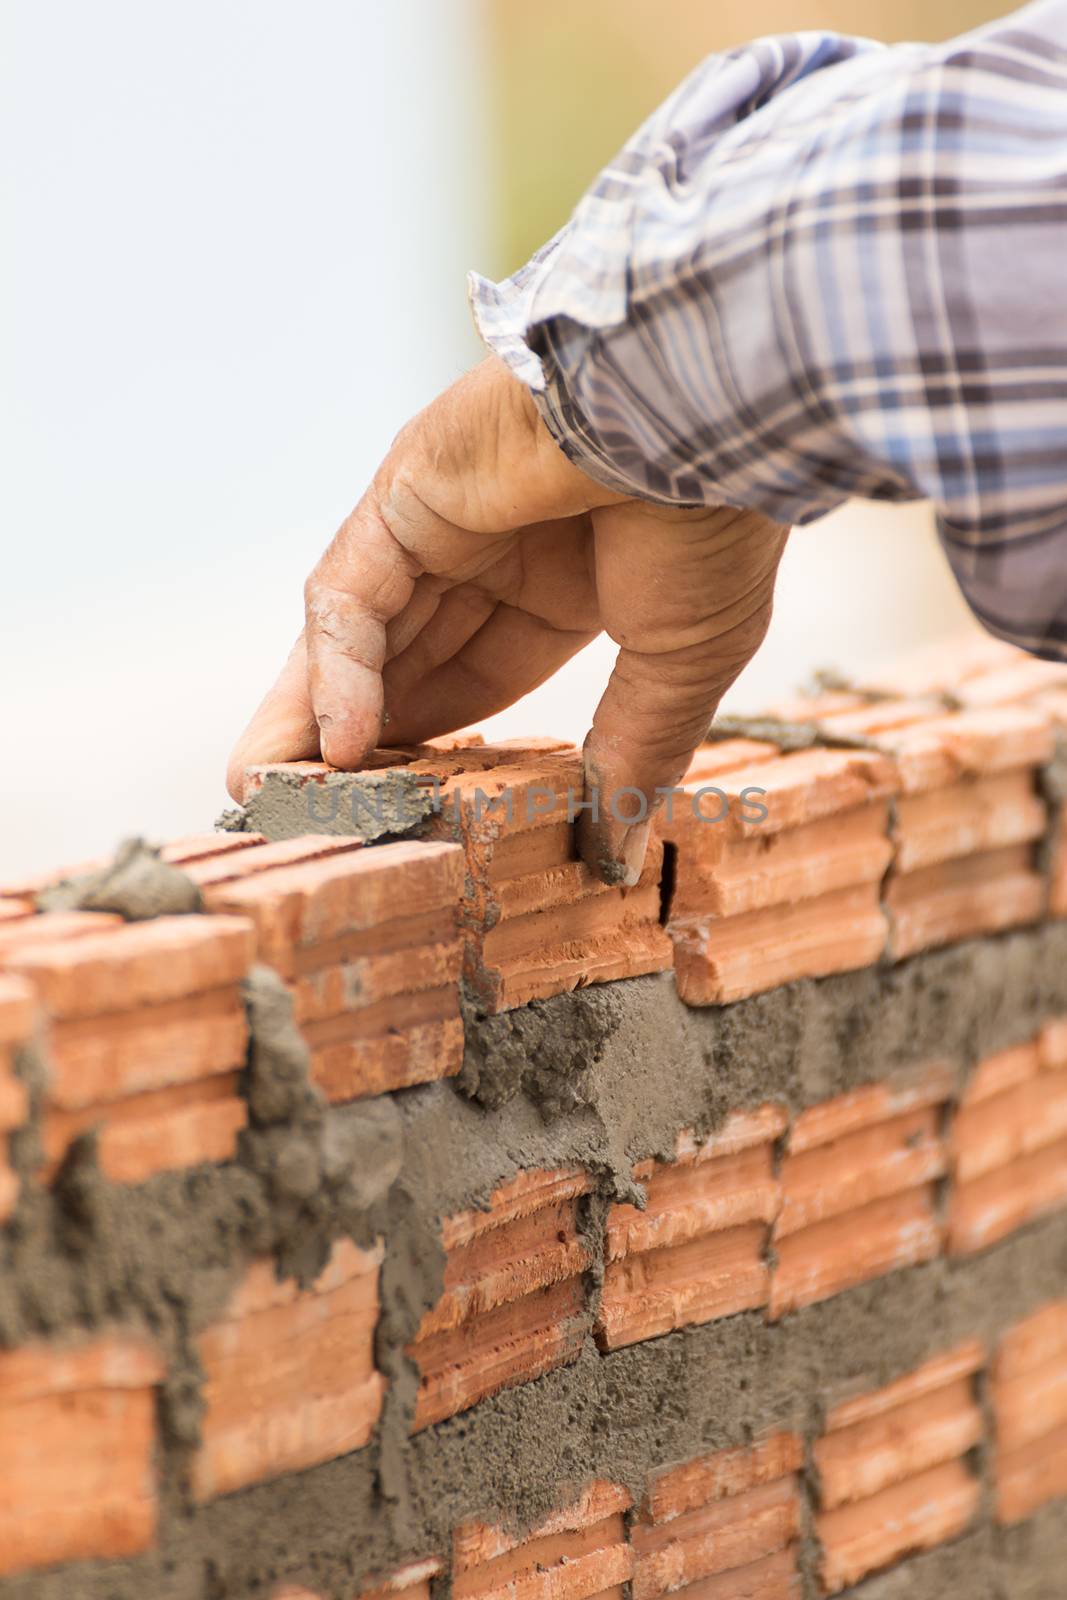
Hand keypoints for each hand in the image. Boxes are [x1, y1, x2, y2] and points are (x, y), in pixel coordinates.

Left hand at [227, 356, 788, 883]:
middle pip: (404, 658)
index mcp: (563, 579)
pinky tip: (340, 748)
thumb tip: (616, 852)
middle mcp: (491, 545)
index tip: (406, 815)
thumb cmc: (716, 525)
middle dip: (359, 739)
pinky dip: (339, 672)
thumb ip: (633, 752)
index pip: (480, 672)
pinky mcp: (403, 494)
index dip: (441, 744)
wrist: (707, 411)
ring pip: (358, 634)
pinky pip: (351, 598)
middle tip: (310, 816)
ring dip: (317, 717)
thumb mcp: (679, 664)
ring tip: (274, 799)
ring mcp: (441, 516)